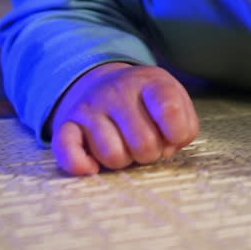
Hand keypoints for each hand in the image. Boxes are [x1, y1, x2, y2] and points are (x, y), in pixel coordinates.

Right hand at [50, 62, 198, 175]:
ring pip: (112, 155)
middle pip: (144, 144)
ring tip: (124, 146)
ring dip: (123, 161)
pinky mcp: (66, 124)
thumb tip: (168, 147)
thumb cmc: (146, 102)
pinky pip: (67, 149)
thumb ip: (184, 125)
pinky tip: (92, 166)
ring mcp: (90, 108)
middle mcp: (116, 91)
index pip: (169, 108)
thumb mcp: (174, 99)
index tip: (173, 136)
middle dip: (150, 153)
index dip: (177, 133)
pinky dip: (80, 163)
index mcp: (148, 82)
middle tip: (146, 144)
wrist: (101, 85)